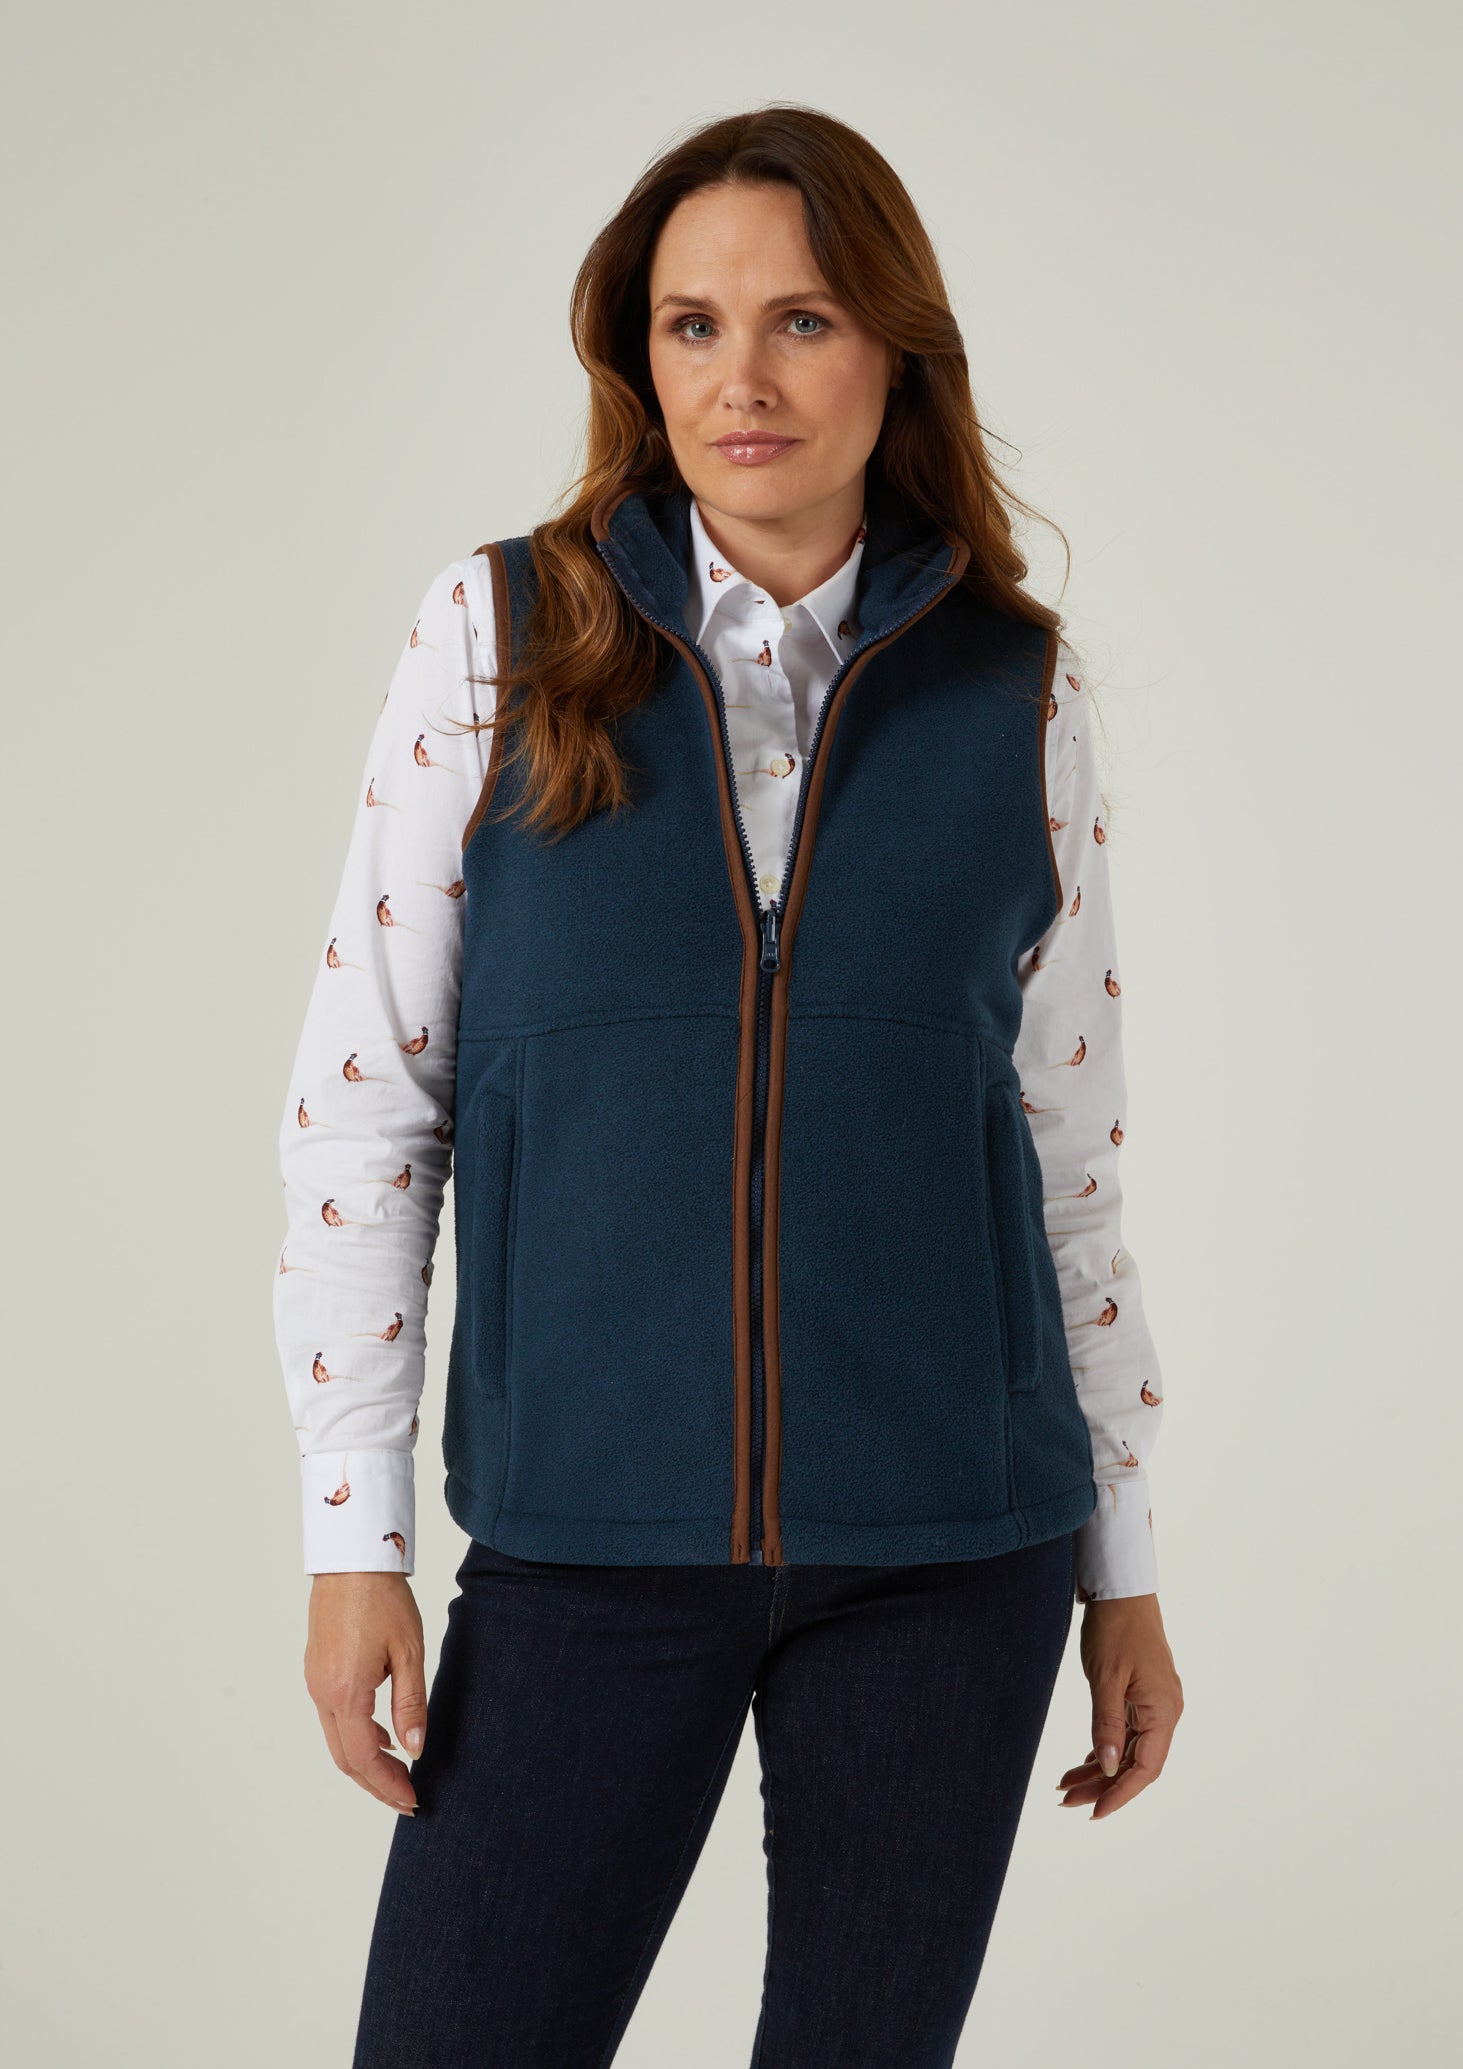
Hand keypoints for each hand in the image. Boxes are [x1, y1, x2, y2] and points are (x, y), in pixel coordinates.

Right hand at [304, 1572, 427, 1814]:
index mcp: (345, 1692)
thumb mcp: (408, 1652)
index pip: (364, 1758)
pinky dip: (356, 1736)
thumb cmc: (382, 1598)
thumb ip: (411, 1705)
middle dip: (375, 1784)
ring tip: (398, 1774)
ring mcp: (315, 1681)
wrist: (351, 1559)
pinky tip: (382, 1735)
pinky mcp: (316, 1670)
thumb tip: (415, 1750)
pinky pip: (333, 1717)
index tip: (412, 1799)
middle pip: (345, 1758)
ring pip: (336, 1740)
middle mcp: (322, 1692)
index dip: (388, 1785)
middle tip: (406, 1799)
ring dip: (365, 1762)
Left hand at [1057, 1593, 1182, 1819]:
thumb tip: (1108, 1768)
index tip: (1094, 1813)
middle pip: (1135, 1763)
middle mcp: (1164, 1712)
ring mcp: (1154, 1704)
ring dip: (1099, 1768)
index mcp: (1163, 1712)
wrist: (1121, 1588)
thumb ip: (1106, 1725)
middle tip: (1067, 1801)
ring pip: (1128, 1749)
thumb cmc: (1116, 1628)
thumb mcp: (1106, 1678)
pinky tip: (1084, 1760)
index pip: (1144, 1769)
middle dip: (1102, 1785)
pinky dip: (1104, 1746)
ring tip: (1066, 1785)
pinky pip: (1125, 1731)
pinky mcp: (1142, 1694)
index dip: (1120, 1795)